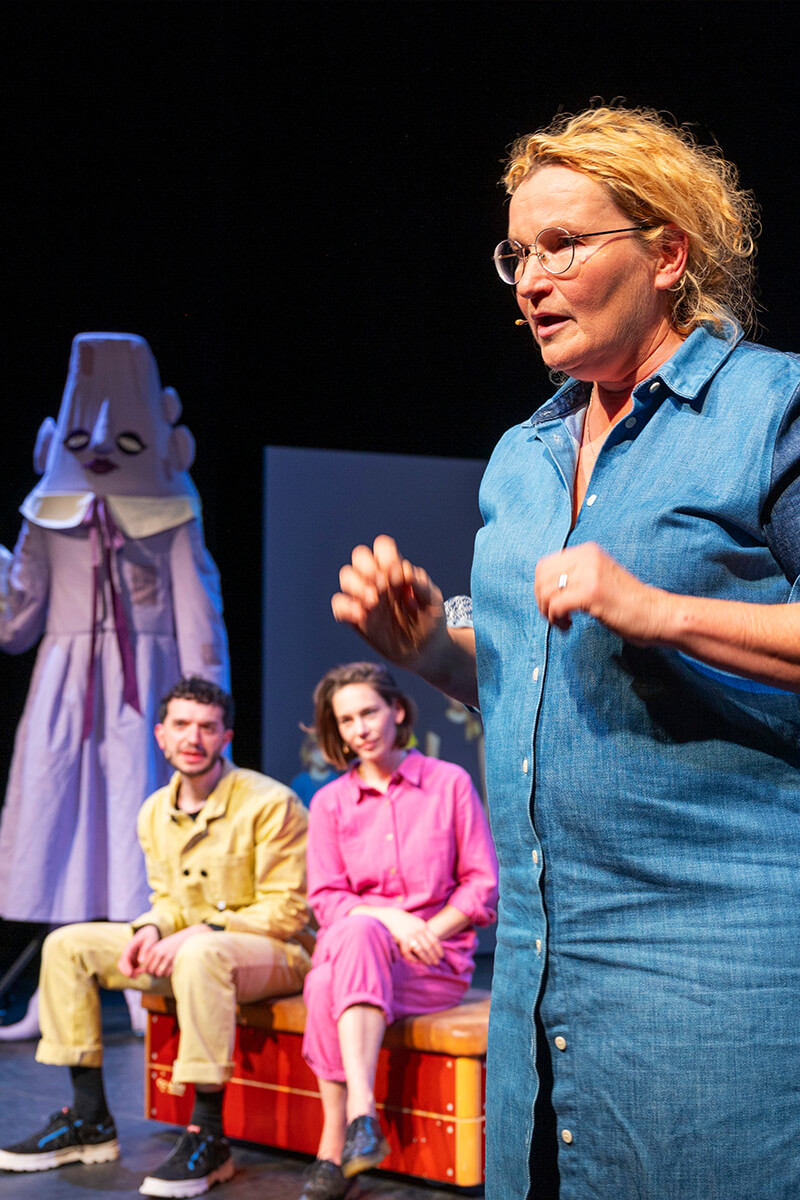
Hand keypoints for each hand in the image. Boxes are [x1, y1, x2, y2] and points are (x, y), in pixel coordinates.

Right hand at [117, 925, 159, 977]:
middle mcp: (128, 952)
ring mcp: (129, 956)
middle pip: (121, 965)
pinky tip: (143, 971)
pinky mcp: (133, 959)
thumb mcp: (149, 940)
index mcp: (130, 946)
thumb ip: (145, 949)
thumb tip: (140, 961)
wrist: (150, 932)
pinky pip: (131, 968)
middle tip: (136, 976)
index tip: (131, 974)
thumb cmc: (150, 935)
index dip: (126, 967)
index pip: (124, 958)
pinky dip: (135, 971)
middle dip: (127, 972)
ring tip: (142, 972)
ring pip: (125, 967)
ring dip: (131, 973)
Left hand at [139, 925, 210, 977]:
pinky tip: (172, 967)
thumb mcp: (161, 946)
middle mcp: (160, 954)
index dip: (149, 970)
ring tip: (165, 969)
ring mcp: (168, 958)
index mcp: (155, 949)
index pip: (146, 966)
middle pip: (151, 971)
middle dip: (154, 973)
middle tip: (159, 969)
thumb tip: (142, 970)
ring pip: (159, 974)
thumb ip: (152, 956)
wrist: (189, 937)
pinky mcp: (175, 962)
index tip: (154, 967)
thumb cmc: (173, 943)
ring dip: (161, 974)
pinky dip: (169, 973)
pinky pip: (168, 974)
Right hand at [332, 536, 447, 672]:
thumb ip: (422, 584)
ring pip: (346, 576)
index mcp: (396, 571)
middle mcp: (378, 581)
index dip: (386, 556)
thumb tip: (405, 570)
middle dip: (368, 567)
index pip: (382, 548)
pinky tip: (363, 616)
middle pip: (360, 556)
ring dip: (357, 585)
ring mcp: (365, 599)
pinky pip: (339, 605)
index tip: (397, 575)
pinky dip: (346, 607)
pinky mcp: (356, 619)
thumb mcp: (434, 601)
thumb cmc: (431, 622)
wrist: (426, 652)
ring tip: (374, 601)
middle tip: (383, 586)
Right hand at [365, 907, 443, 964]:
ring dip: (426, 958)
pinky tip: (416, 961)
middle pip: (429, 947)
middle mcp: (418, 931)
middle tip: (437, 963)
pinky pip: (408, 952)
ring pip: (421, 951)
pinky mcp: (402, 940)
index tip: (442, 955)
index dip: (439, 949)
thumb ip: (423, 929)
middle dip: (434, 956)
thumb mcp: (416, 922)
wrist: (391, 916)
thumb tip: (432, 939)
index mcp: (423, 926)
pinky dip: (412, 958)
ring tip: (429, 964)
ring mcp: (410, 936)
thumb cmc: (404, 920)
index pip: (434, 940)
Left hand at [534, 542, 669, 642]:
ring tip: (563, 622)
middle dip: (542, 600)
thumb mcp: (599, 577)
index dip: (541, 588)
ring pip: (547, 592)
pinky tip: (569, 626)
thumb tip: (544, 586)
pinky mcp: (592, 593)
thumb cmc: (628, 602)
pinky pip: (556, 605)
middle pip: (542, 577)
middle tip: (554, 616)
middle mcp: (587, 557)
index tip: (551, 604)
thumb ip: (576, 575)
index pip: (545, 565)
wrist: (657, 614)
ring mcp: (590, 574)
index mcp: (587, 551)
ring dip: (549, 612)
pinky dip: (557, 619)